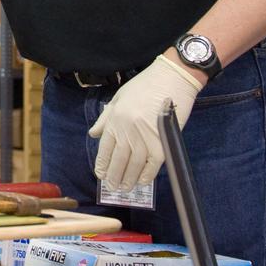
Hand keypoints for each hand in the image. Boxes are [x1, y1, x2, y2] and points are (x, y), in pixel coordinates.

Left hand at [88, 54, 202, 190]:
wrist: (172, 77)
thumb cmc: (145, 85)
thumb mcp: (119, 97)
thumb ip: (105, 118)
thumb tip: (93, 134)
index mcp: (115, 119)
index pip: (105, 147)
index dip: (103, 163)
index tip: (101, 175)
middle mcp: (127, 130)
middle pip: (118, 159)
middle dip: (114, 175)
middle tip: (113, 187)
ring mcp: (145, 136)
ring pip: (134, 164)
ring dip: (129, 178)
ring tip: (125, 188)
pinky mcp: (163, 141)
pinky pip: (153, 163)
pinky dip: (147, 174)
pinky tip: (143, 181)